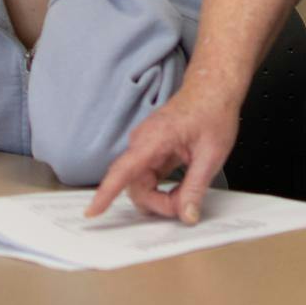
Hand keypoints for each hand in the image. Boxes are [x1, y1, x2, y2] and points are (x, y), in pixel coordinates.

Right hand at [85, 77, 240, 223]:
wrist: (212, 89)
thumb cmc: (212, 111)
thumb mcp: (211, 154)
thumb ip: (195, 187)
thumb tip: (186, 215)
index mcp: (154, 139)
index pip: (123, 170)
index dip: (106, 193)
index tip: (93, 211)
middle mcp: (142, 142)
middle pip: (136, 187)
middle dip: (159, 203)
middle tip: (186, 206)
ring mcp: (145, 147)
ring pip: (142, 185)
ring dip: (161, 197)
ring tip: (187, 193)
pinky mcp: (151, 152)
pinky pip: (148, 179)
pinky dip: (163, 190)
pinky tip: (180, 188)